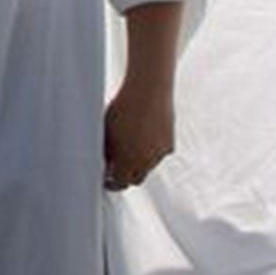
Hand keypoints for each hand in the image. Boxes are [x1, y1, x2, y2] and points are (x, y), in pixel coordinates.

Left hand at [103, 75, 173, 191]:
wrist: (149, 90)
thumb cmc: (123, 107)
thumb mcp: (106, 131)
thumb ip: (107, 152)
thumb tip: (106, 162)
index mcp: (127, 162)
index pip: (119, 183)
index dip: (111, 183)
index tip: (106, 179)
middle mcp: (146, 162)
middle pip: (136, 179)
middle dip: (126, 176)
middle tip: (116, 169)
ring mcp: (159, 154)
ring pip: (148, 167)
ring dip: (139, 163)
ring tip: (129, 148)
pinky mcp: (169, 144)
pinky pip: (158, 155)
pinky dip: (151, 152)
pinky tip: (143, 138)